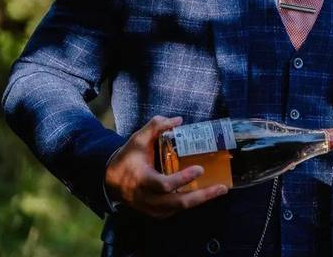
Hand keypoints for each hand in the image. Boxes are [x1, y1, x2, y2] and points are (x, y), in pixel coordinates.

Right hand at [104, 115, 227, 218]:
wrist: (111, 179)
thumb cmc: (129, 157)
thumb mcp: (138, 138)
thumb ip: (156, 126)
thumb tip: (179, 121)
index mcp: (142, 179)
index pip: (164, 184)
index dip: (182, 179)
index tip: (200, 169)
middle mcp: (147, 197)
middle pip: (177, 202)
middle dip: (202, 196)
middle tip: (221, 187)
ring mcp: (152, 208)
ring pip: (179, 208)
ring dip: (200, 200)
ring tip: (219, 189)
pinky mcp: (156, 212)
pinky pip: (176, 210)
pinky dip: (191, 203)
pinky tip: (205, 193)